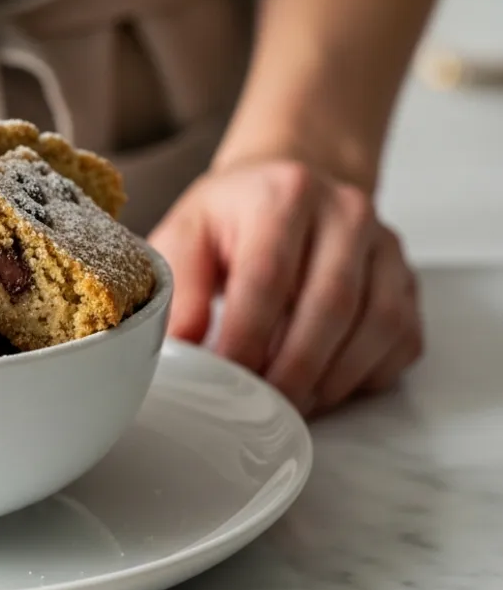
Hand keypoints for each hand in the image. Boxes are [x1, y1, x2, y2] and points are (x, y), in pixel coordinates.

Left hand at [148, 159, 422, 416]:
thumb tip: (183, 348)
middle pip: (331, 305)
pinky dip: (364, 375)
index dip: (247, 337)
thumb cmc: (234, 217)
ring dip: (333, 378)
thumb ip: (181, 288)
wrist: (290, 185)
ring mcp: (385, 247)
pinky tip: (325, 385)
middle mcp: (345, 214)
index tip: (224, 377)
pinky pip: (401, 339)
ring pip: (376, 326)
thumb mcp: (188, 234)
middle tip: (261, 404)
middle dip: (294, 369)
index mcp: (284, 196)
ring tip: (291, 402)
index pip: (269, 277)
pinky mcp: (407, 280)